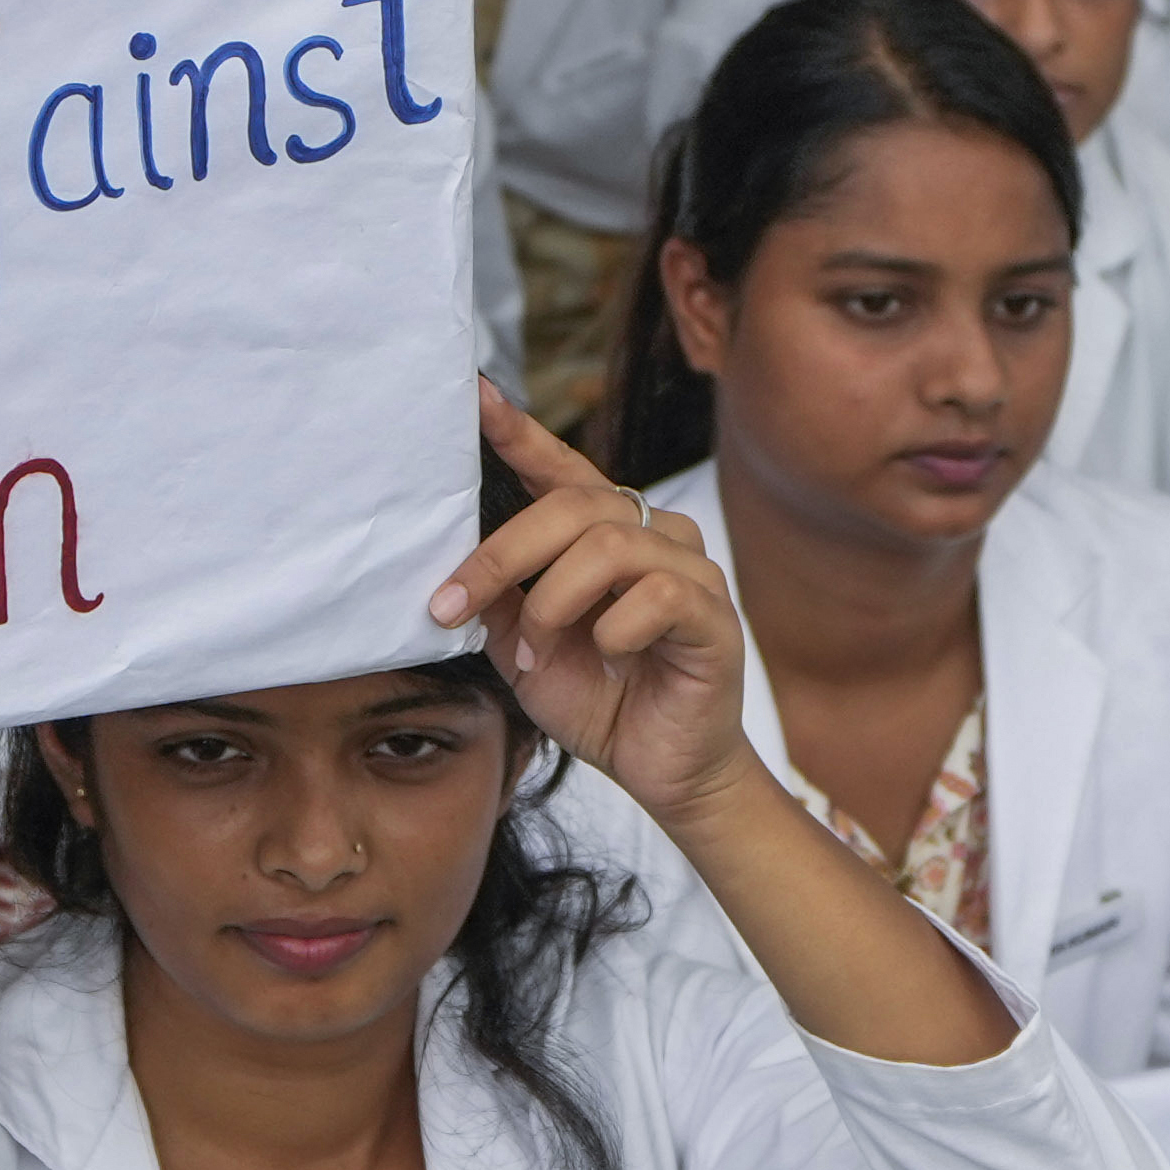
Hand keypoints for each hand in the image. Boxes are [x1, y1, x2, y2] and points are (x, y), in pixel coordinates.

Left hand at [431, 383, 754, 827]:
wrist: (661, 771)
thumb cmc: (600, 700)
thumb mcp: (524, 648)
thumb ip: (498, 600)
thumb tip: (456, 563)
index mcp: (606, 534)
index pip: (561, 469)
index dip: (519, 432)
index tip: (474, 398)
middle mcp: (653, 535)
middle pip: (573, 504)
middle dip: (502, 553)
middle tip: (455, 602)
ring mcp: (691, 569)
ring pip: (608, 546)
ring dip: (551, 604)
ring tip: (538, 651)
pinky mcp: (714, 614)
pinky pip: (655, 595)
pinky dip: (612, 632)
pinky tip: (611, 660)